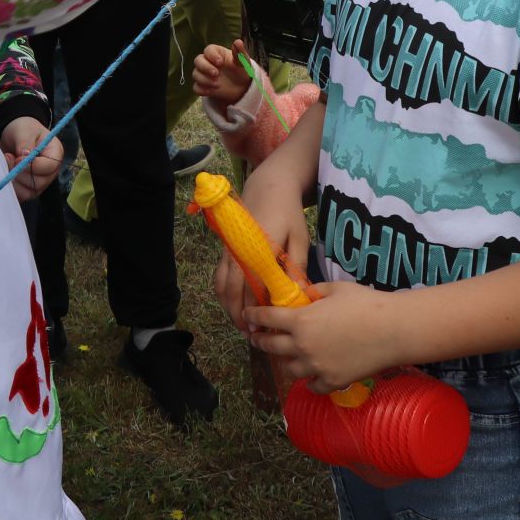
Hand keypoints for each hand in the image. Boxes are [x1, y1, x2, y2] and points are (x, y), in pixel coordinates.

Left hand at [0, 116, 63, 201]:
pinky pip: (21, 196)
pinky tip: (5, 173)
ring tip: (7, 163)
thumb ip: (25, 142)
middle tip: (9, 158)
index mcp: (55, 154)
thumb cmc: (23, 129)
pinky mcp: (29, 189)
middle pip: (40, 183)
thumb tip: (24, 157)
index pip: (50, 167)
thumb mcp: (24, 130)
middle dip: (20, 173)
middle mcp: (50, 171)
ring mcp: (40, 182)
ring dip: (14, 180)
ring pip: (30, 192)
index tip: (18, 156)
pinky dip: (10, 188)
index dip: (33, 165)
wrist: (14, 135)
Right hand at [191, 38, 252, 106]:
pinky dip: (202, 90)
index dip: (212, 56)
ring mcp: (204, 74)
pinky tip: (211, 91)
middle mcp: (207, 62)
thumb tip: (238, 41)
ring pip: (195, 74)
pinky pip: (196, 87)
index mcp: (216, 53)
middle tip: (216, 74)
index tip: (220, 62)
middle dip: (205, 67)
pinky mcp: (203, 86)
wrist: (242, 86)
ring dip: (205, 80)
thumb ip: (239, 52)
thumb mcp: (243, 62)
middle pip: (197, 60)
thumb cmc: (241, 70)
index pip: (208, 50)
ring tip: (218, 85)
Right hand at [211, 176, 310, 335]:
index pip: (253, 288)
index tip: (262, 328)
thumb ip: (296, 266)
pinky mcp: (226, 249)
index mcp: (258, 249)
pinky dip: (224, 293)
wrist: (268, 186)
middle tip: (249, 333)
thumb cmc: (288, 213)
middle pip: (231, 290)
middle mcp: (238, 251)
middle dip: (238, 314)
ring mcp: (229, 250)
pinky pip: (220, 276)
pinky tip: (235, 304)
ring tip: (241, 323)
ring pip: (221, 284)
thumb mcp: (299, 238)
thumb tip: (296, 295)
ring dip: (228, 306)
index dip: (256, 311)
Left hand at [248, 282, 403, 394]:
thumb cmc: (367, 303)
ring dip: (285, 361)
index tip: (248, 316)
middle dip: (260, 340)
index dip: (254, 316)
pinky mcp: (332, 382)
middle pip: (271, 346)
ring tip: (286, 356)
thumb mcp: (335, 290)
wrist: (394, 330)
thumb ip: (313, 293)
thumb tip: (302, 294)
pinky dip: (309, 380)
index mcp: (301, 320)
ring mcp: (316, 367)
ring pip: (289, 369)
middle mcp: (302, 346)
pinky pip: (312, 385)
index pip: (266, 317)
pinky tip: (311, 375)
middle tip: (257, 337)